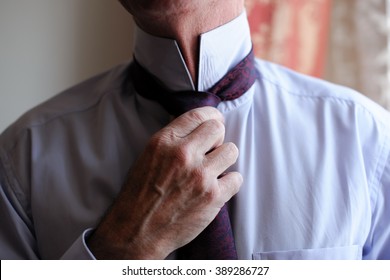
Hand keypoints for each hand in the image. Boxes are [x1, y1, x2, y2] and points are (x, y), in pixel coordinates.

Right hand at [87, 107, 241, 258]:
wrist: (137, 231)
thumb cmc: (140, 194)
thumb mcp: (148, 156)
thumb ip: (171, 139)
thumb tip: (194, 126)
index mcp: (165, 141)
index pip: (199, 114)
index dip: (212, 116)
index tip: (215, 122)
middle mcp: (183, 154)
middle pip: (218, 129)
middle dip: (217, 137)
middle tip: (211, 149)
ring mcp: (200, 176)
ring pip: (231, 151)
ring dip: (224, 159)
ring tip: (213, 169)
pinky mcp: (212, 197)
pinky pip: (236, 178)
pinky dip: (229, 183)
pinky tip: (217, 188)